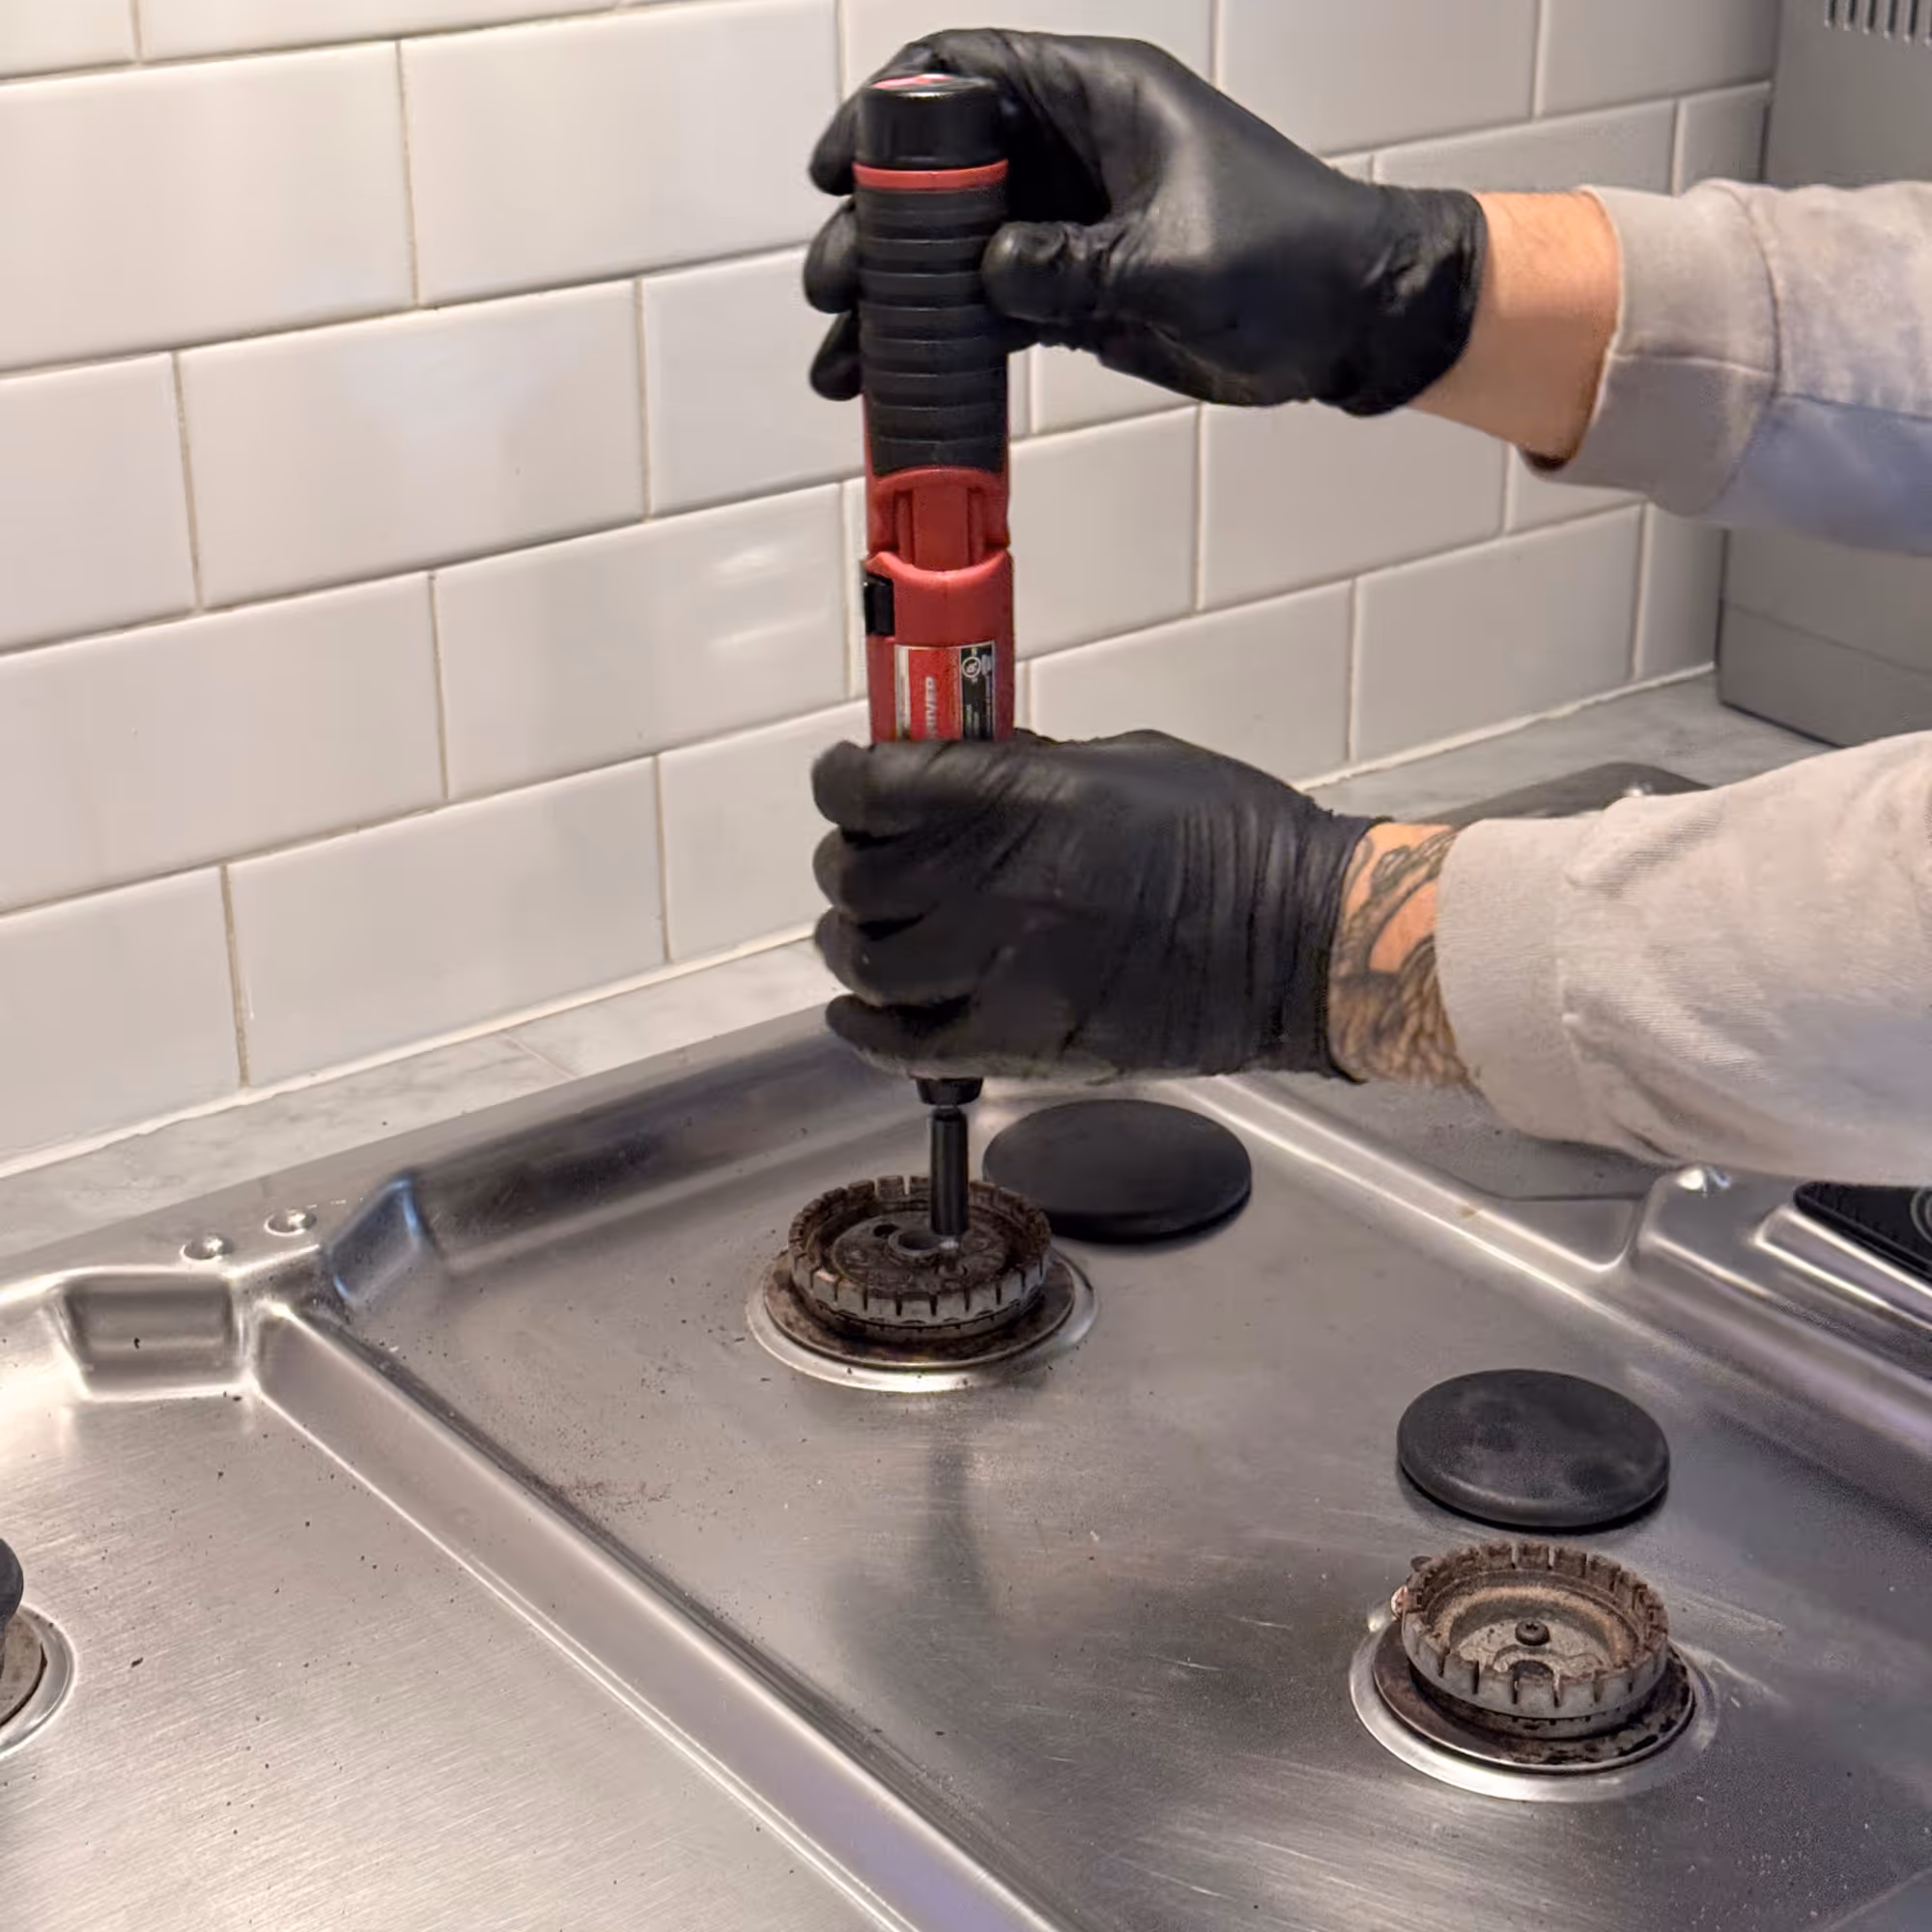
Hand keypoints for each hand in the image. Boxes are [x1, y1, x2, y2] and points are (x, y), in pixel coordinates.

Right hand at [804, 30, 1486, 412]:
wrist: (1354, 323)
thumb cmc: (1291, 259)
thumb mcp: (1172, 260)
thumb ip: (1069, 267)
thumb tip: (986, 278)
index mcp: (1099, 99)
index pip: (967, 75)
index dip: (888, 113)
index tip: (834, 170)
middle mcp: (1075, 153)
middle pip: (943, 172)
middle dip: (877, 228)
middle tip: (833, 283)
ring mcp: (1073, 225)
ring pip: (958, 250)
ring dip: (901, 300)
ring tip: (844, 353)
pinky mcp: (1079, 291)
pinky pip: (992, 308)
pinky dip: (947, 341)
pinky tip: (898, 376)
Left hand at [810, 731, 1376, 1079]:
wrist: (1302, 944)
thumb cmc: (1232, 839)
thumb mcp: (1127, 762)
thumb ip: (1027, 770)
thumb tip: (954, 771)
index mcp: (1027, 801)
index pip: (872, 789)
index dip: (841, 779)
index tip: (845, 778)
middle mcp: (1003, 887)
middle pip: (858, 876)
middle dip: (848, 860)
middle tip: (865, 856)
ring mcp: (1007, 973)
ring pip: (867, 961)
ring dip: (850, 939)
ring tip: (867, 929)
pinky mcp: (1023, 1043)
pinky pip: (904, 1045)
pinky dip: (863, 1026)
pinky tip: (860, 1005)